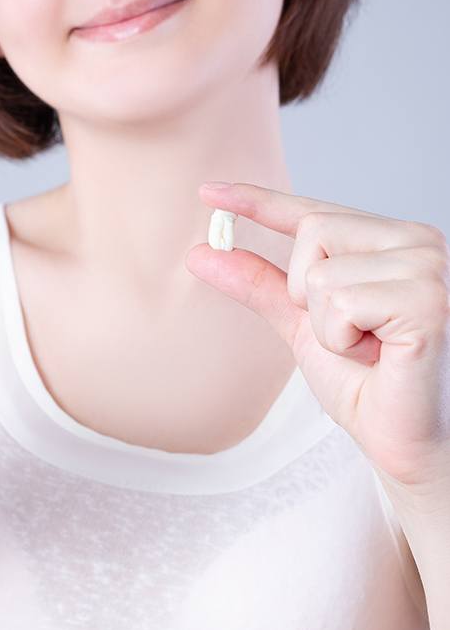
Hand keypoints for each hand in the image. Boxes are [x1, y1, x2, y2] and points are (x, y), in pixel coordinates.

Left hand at [185, 181, 449, 493]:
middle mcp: (417, 242)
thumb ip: (259, 284)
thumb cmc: (364, 381)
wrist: (402, 438)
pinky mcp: (427, 301)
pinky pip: (339, 303)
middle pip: (313, 231)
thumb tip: (202, 252)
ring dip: (325, 325)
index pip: (313, 211)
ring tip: (366, 348)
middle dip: (306, 294)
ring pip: (319, 273)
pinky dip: (341, 339)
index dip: (258, 201)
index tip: (208, 191)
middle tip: (346, 332)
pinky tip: (378, 356)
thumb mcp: (300, 323)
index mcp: (390, 241)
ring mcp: (427, 268)